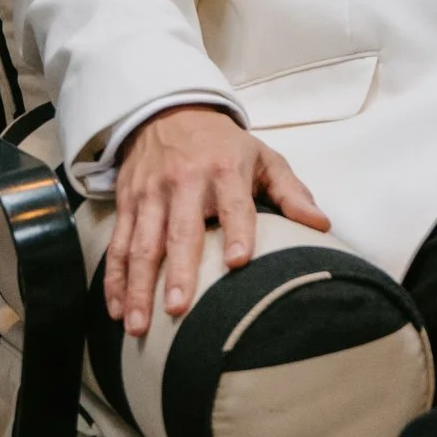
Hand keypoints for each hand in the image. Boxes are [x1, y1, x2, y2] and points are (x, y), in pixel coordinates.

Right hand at [105, 104, 330, 334]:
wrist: (169, 111)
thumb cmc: (224, 145)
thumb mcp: (263, 158)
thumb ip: (291, 192)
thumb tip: (322, 226)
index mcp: (224, 170)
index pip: (234, 204)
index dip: (237, 232)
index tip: (238, 263)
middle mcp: (184, 182)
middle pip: (180, 232)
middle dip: (178, 272)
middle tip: (178, 309)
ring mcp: (151, 194)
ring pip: (141, 244)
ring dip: (138, 287)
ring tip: (138, 325)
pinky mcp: (127, 203)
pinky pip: (118, 245)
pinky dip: (114, 279)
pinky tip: (117, 309)